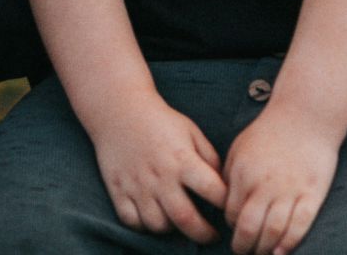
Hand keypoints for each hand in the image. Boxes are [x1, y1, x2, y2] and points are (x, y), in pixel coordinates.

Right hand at [90, 94, 228, 242]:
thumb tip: (223, 185)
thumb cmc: (161, 121)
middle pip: (186, 219)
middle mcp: (161, 176)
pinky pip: (132, 221)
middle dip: (203, 234)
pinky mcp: (118, 190)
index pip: (213, 191)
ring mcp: (138, 186)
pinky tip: (153, 216)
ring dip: (171, 228)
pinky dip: (143, 225)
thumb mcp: (192, 132)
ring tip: (178, 221)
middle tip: (211, 235)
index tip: (229, 208)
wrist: (120, 110)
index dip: (226, 203)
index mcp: (183, 160)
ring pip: (157, 225)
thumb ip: (210, 158)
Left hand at [222, 105, 337, 254]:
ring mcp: (289, 190)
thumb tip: (224, 203)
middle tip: (244, 251)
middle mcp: (264, 185)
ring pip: (272, 232)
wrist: (305, 116)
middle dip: (243, 246)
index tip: (237, 229)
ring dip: (264, 249)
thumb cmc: (270, 131)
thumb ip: (230, 175)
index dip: (232, 227)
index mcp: (243, 173)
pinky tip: (282, 251)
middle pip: (248, 228)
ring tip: (262, 253)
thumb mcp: (240, 148)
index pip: (231, 213)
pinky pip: (299, 226)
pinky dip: (289, 243)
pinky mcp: (312, 194)